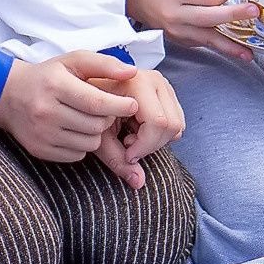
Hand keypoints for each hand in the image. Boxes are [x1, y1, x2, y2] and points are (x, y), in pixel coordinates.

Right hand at [0, 50, 142, 164]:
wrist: (9, 95)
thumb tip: (132, 71)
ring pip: (89, 143)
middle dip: (108, 118)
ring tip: (89, 118)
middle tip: (105, 109)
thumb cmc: (48, 76)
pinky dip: (82, 144)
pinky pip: (77, 155)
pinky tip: (75, 130)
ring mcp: (41, 133)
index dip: (119, 106)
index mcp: (55, 85)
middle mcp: (45, 111)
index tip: (132, 105)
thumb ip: (104, 64)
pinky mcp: (39, 150)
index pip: (95, 102)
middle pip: (95, 125)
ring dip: (97, 133)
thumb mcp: (73, 61)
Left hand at [88, 67, 184, 188]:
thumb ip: (117, 160)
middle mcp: (153, 79)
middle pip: (170, 125)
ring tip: (131, 135)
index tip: (127, 154)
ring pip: (177, 125)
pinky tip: (139, 129)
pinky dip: (162, 134)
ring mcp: (162, 84)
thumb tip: (139, 183)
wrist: (86, 91)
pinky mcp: (167, 92)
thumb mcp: (99, 137)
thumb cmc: (88, 112)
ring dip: (156, 139)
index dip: (144, 146)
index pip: (158, 122)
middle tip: (128, 145)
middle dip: (151, 144)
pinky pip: (178, 122)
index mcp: (135, 83)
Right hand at [126, 0, 258, 60]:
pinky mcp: (180, 40)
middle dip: (234, 16)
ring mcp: (177, 30)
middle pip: (209, 18)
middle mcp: (175, 14)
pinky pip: (203, 44)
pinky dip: (220, 46)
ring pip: (207, 38)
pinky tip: (236, 49)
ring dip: (230, 46)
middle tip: (254, 13)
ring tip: (248, 53)